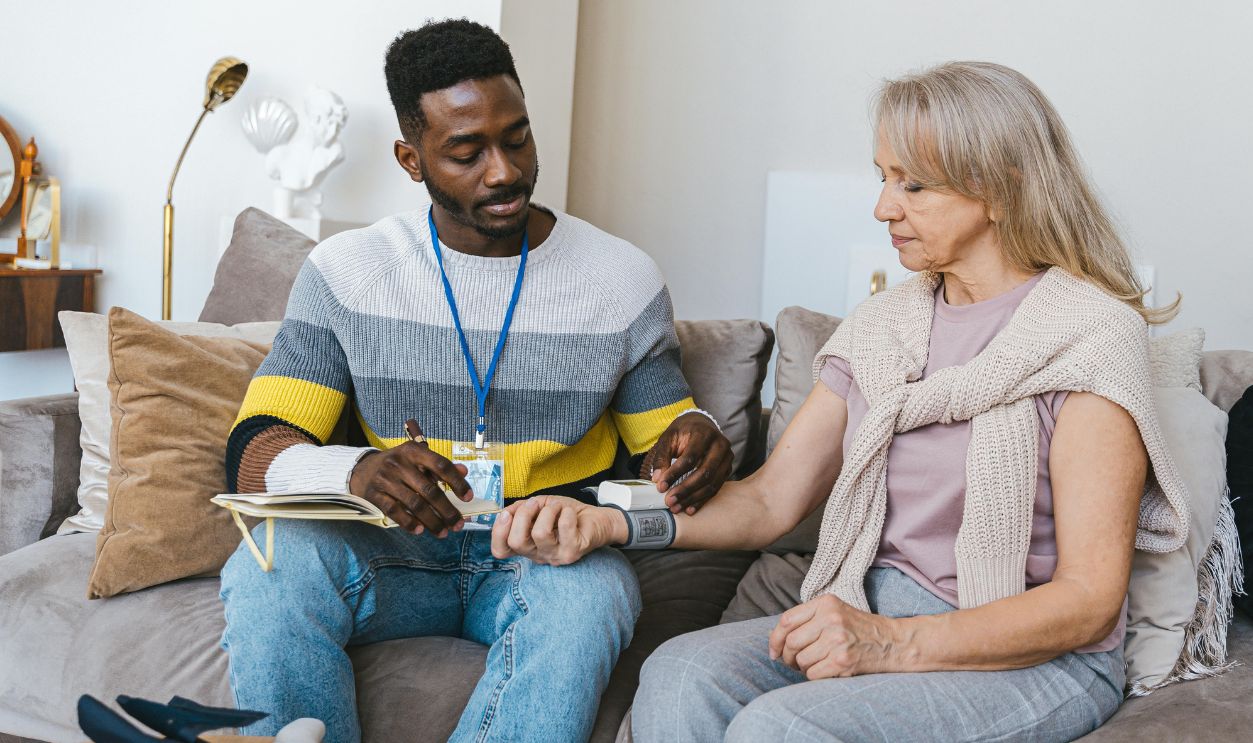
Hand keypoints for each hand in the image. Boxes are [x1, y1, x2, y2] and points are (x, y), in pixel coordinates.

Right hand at [348, 428, 472, 537]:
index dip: (457, 482)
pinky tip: (420, 530)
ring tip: (443, 532)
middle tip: (458, 524)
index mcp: (413, 451)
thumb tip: (464, 471)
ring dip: (432, 521)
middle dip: (447, 510)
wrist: (362, 469)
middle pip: (429, 490)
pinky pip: (395, 511)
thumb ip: (439, 466)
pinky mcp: (375, 494)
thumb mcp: (417, 459)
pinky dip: (409, 523)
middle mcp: (399, 463)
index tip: (468, 497)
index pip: (441, 465)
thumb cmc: (397, 465)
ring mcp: (385, 479)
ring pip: (414, 504)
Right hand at [490, 495, 625, 565]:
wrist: (596, 518)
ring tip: (557, 507)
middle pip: (516, 542)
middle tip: (536, 504)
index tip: (507, 514)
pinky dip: (566, 512)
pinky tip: (570, 514)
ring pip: (540, 533)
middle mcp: (539, 555)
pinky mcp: (573, 552)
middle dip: (523, 515)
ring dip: (548, 511)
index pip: (501, 551)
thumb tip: (506, 511)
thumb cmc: (566, 514)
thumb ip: (520, 510)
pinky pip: (564, 527)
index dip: (498, 532)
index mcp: (527, 546)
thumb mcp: (539, 507)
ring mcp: (555, 556)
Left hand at [641, 412, 732, 514]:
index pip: (690, 457)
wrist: (701, 425)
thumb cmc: (683, 432)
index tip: (660, 486)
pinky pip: (716, 488)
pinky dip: (702, 500)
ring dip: (693, 498)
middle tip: (669, 501)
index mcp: (704, 433)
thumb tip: (657, 479)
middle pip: (705, 472)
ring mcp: (727, 457)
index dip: (675, 473)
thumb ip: (662, 457)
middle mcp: (720, 445)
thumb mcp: (668, 438)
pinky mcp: (727, 469)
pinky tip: (690, 508)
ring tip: (677, 507)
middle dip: (685, 489)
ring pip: (712, 483)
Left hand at [767, 594, 900, 679]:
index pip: (787, 621)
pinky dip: (814, 676)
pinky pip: (813, 674)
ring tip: (815, 665)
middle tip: (793, 663)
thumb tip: (777, 642)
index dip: (775, 639)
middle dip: (787, 657)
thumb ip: (808, 619)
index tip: (774, 652)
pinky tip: (825, 670)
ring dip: (803, 668)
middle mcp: (830, 619)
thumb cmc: (859, 629)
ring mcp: (837, 640)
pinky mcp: (843, 660)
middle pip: (791, 642)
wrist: (892, 642)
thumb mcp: (835, 612)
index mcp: (825, 603)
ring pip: (801, 661)